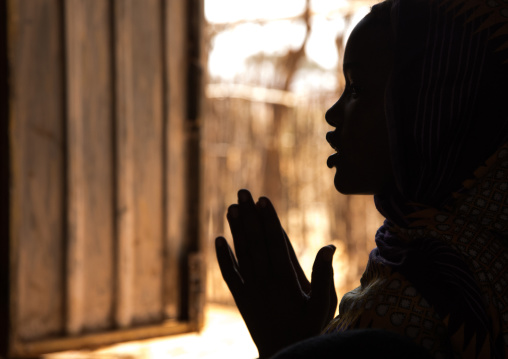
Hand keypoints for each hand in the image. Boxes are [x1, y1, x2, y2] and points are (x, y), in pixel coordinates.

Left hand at [215, 189, 336, 357]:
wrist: (284, 354)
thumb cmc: (308, 329)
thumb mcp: (323, 304)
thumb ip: (324, 275)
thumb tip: (329, 246)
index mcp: (285, 281)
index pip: (274, 243)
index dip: (268, 220)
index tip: (263, 200)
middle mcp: (264, 282)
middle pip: (255, 242)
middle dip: (249, 216)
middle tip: (243, 192)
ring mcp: (250, 290)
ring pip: (241, 254)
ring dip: (235, 230)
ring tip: (231, 207)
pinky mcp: (240, 299)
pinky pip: (229, 274)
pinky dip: (223, 257)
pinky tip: (218, 240)